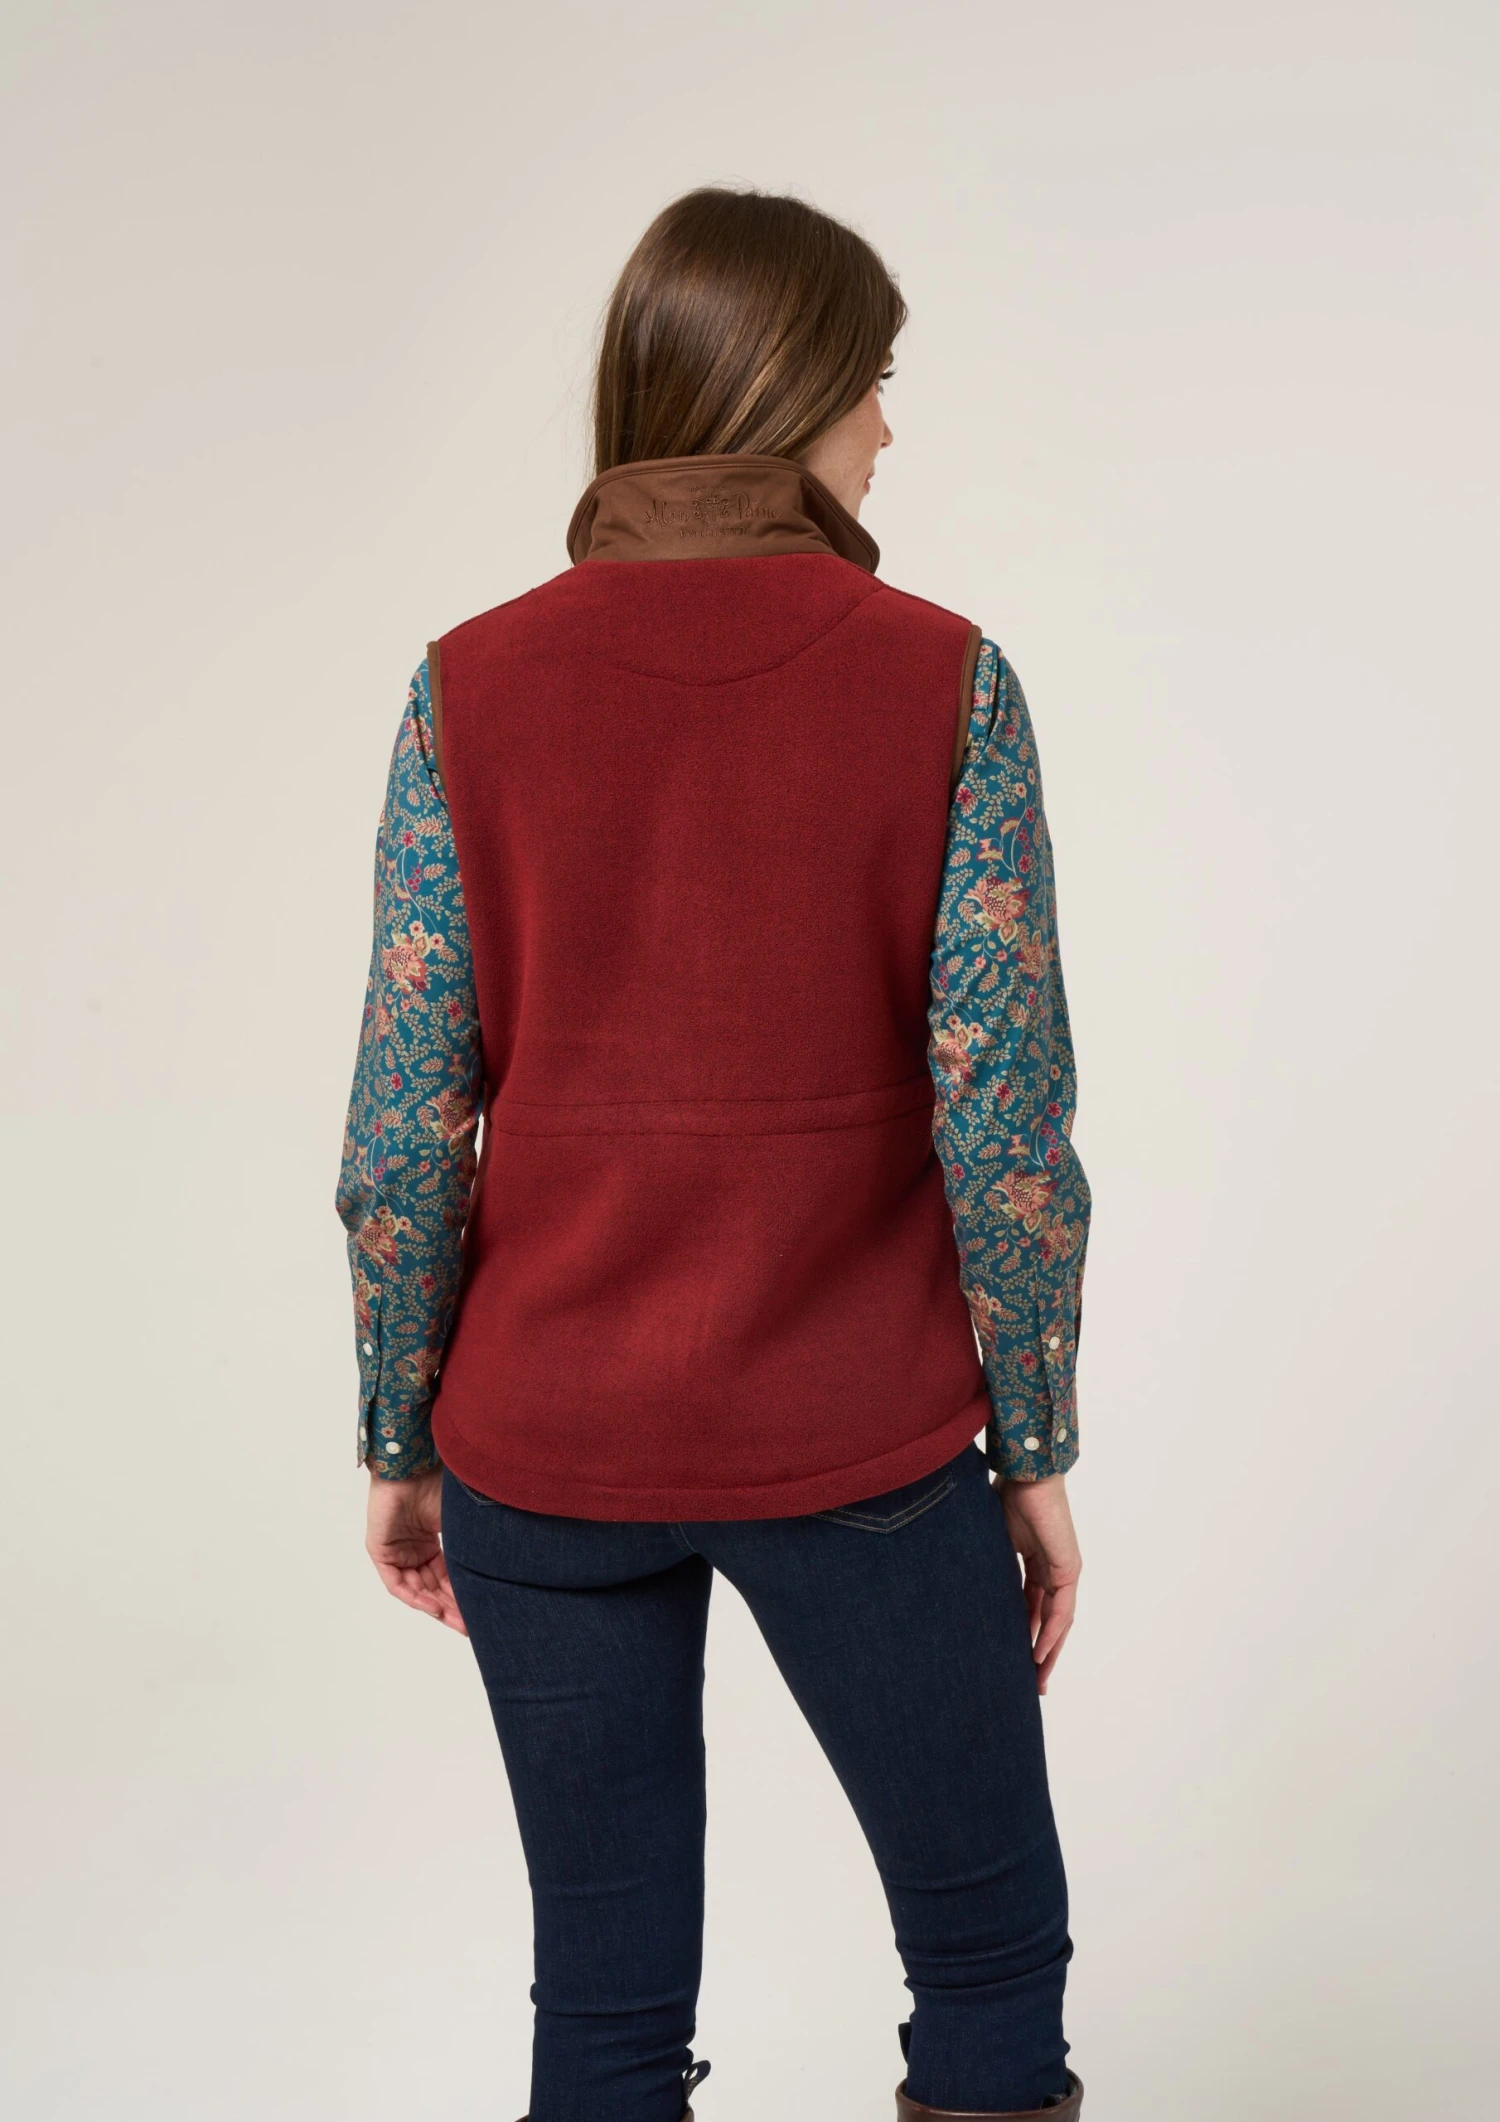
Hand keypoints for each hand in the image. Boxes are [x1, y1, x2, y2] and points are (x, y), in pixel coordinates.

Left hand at [365, 1465, 467, 1633]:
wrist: (414, 1466)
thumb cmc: (438, 1484)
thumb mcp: (460, 1523)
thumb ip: (471, 1547)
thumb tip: (501, 1568)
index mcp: (431, 1543)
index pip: (446, 1577)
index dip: (461, 1596)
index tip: (479, 1614)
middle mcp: (413, 1550)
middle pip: (432, 1587)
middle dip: (450, 1609)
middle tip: (468, 1627)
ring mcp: (396, 1552)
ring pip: (416, 1589)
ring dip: (436, 1607)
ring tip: (456, 1622)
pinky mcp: (380, 1551)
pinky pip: (397, 1584)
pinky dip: (415, 1597)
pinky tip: (433, 1607)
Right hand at [994, 1472, 1079, 1692]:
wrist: (1025, 1474)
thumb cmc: (1005, 1496)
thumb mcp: (991, 1541)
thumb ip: (985, 1564)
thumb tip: (954, 1579)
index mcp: (1034, 1564)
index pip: (1029, 1608)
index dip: (1022, 1634)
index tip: (1011, 1660)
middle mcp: (1052, 1571)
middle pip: (1046, 1621)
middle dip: (1038, 1653)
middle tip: (1030, 1684)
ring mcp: (1063, 1571)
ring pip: (1057, 1622)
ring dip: (1048, 1652)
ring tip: (1036, 1679)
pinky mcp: (1069, 1569)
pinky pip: (1060, 1610)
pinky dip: (1051, 1633)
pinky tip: (1040, 1654)